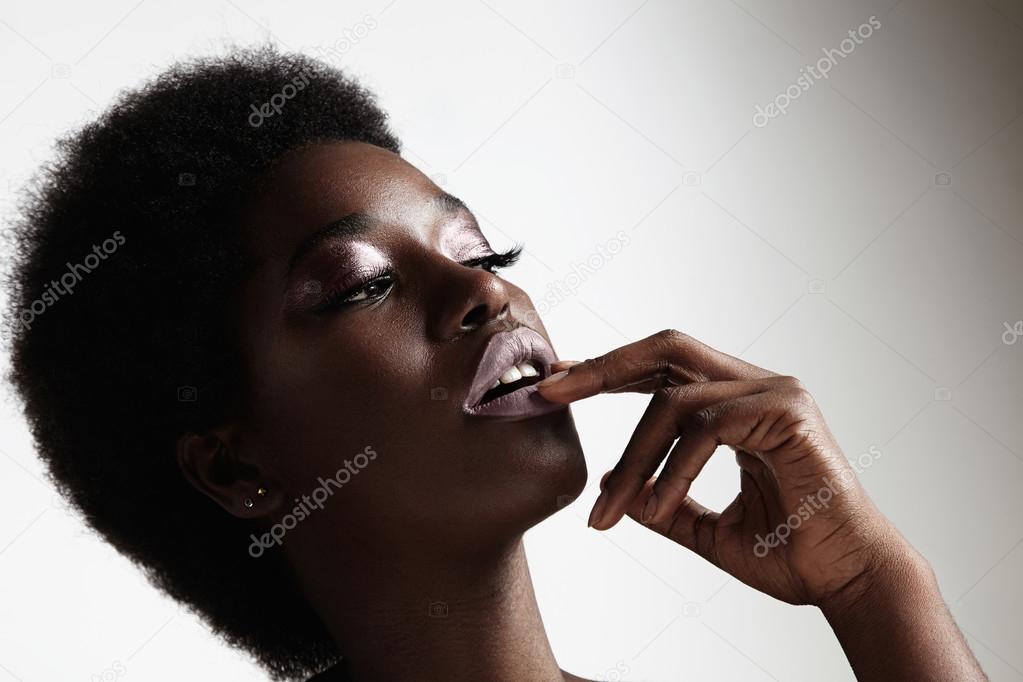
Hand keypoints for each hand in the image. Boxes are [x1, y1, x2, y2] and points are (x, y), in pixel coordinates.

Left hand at [538, 330, 909, 608]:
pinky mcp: (788, 412)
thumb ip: (661, 500)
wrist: (849, 581)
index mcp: (738, 404)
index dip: (608, 372)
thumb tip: (607, 480)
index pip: (663, 370)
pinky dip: (672, 469)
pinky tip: (657, 508)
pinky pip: (707, 428)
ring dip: (633, 457)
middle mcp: (756, 387)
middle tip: (549, 391)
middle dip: (602, 368)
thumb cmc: (791, 552)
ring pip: (675, 401)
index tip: (557, 384)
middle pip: (665, 350)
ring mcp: (775, 392)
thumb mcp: (705, 526)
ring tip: (611, 510)